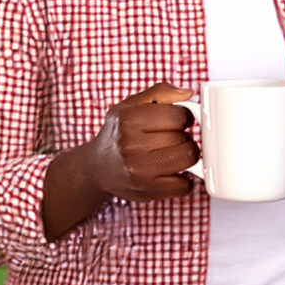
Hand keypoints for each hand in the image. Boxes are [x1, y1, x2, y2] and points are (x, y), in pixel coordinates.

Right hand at [39, 83, 198, 238]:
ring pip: (188, 159)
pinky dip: (184, 179)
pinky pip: (185, 185)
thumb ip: (160, 92)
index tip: (178, 120)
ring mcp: (140, 171)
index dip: (184, 116)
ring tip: (173, 152)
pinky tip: (171, 171)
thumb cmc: (118, 134)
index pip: (179, 115)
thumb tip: (187, 93)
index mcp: (129, 119)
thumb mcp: (130, 105)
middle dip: (183, 136)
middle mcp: (132, 145)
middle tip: (171, 138)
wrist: (96, 169)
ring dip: (186, 155)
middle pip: (184, 137)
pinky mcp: (148, 191)